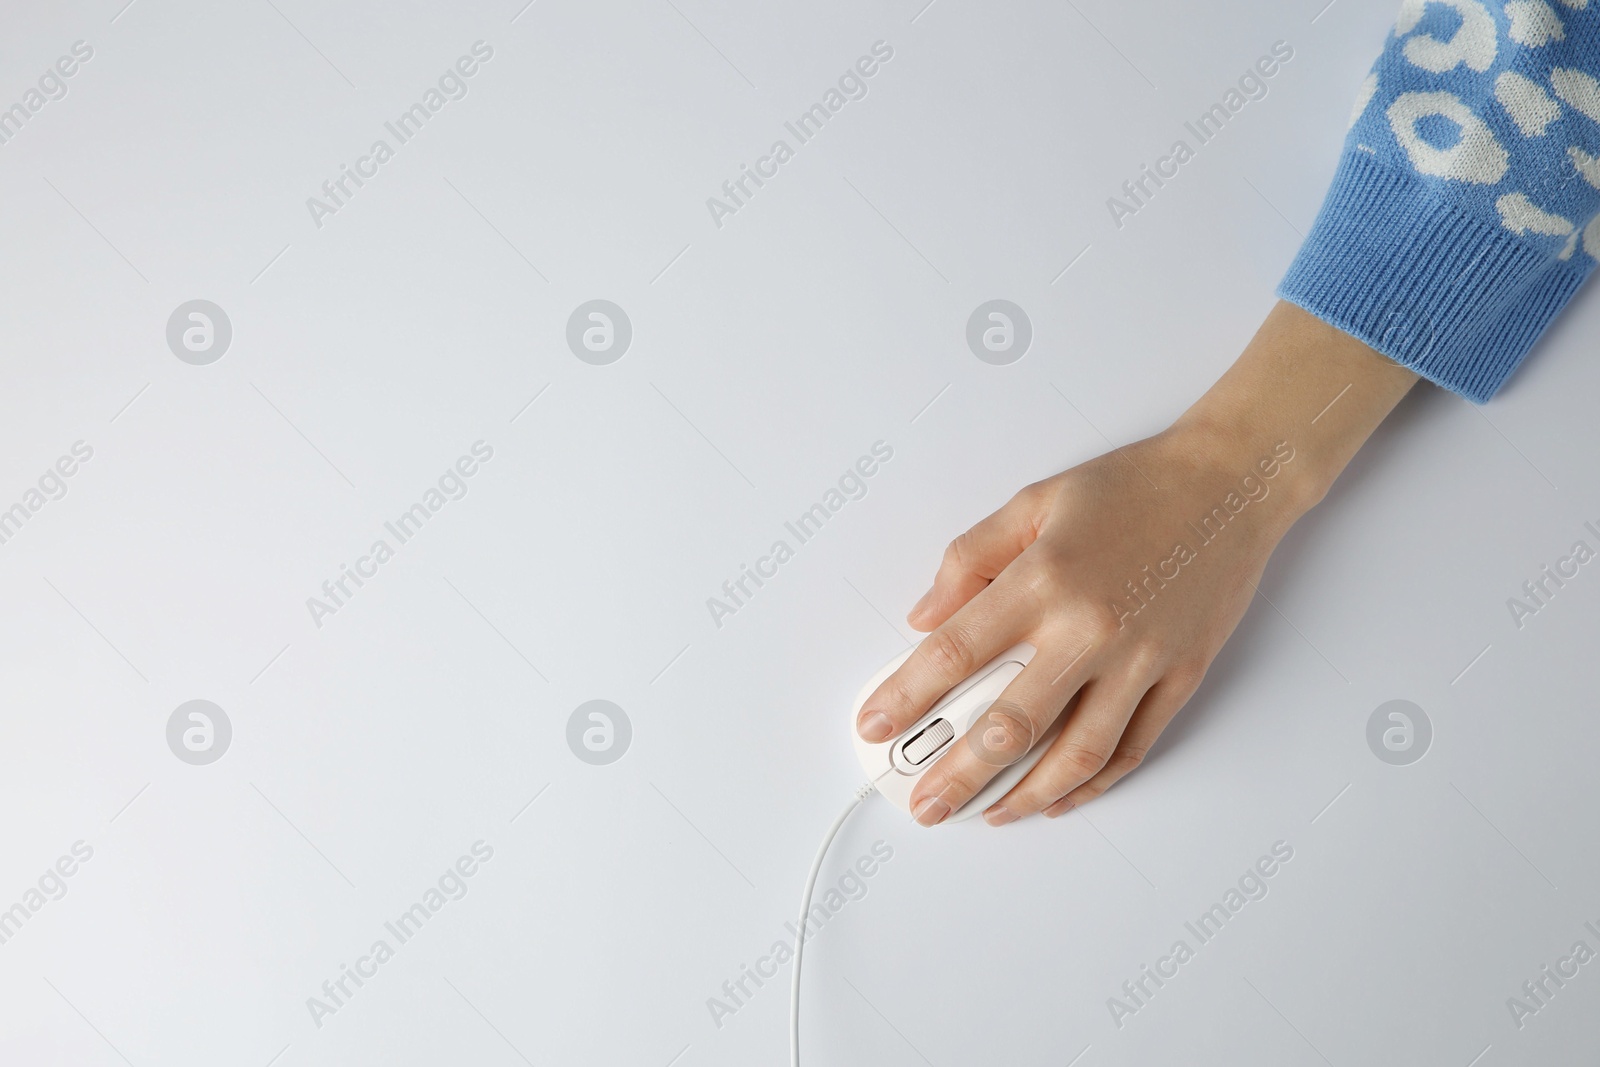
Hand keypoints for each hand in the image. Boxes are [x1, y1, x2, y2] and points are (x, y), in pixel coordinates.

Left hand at [855, 301, 1418, 824]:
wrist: (1230, 484)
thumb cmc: (1130, 488)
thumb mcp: (1034, 502)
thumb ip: (970, 559)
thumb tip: (924, 617)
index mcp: (1044, 579)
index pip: (955, 653)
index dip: (906, 697)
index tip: (874, 726)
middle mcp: (1089, 628)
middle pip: (1009, 725)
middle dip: (957, 774)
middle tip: (924, 804)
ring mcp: (1140, 661)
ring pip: (1074, 755)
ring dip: (1023, 796)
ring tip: (986, 815)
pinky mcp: (1181, 678)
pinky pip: (1130, 749)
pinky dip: (1090, 785)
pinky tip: (1055, 798)